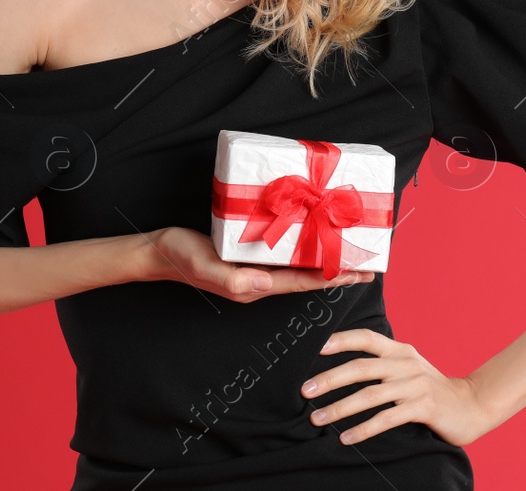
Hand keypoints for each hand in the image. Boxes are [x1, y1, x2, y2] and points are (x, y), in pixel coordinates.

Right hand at [147, 227, 375, 303]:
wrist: (158, 251)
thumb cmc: (181, 258)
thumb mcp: (205, 266)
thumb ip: (234, 280)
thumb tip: (266, 284)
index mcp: (254, 286)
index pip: (303, 284)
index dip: (333, 279)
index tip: (361, 274)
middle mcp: (259, 281)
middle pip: (306, 278)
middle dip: (337, 272)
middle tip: (367, 264)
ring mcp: (253, 270)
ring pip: (296, 267)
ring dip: (323, 261)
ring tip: (348, 251)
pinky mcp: (246, 256)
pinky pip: (281, 255)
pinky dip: (302, 249)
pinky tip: (311, 238)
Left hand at [301, 328, 497, 446]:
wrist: (471, 405)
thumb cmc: (431, 388)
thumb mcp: (408, 368)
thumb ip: (383, 365)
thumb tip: (343, 370)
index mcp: (399, 350)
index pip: (366, 338)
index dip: (340, 340)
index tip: (315, 347)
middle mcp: (405, 364)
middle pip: (361, 367)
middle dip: (329, 379)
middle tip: (305, 391)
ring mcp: (414, 385)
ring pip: (369, 395)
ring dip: (340, 408)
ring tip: (317, 419)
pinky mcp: (423, 407)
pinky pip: (386, 419)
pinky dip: (363, 429)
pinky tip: (346, 438)